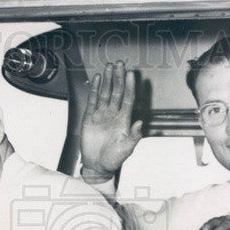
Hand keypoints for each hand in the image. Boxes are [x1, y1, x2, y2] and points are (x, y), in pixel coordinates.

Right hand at [80, 60, 142, 180]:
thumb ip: (134, 135)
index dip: (130, 86)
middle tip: (119, 63)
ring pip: (105, 93)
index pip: (128, 99)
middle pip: (117, 91)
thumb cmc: (114, 158)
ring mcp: (101, 114)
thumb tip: (140, 123)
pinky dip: (94, 89)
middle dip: (118, 77)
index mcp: (124, 120)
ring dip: (108, 80)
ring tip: (109, 66)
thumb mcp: (127, 148)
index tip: (131, 74)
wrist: (98, 166)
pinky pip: (93, 100)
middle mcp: (113, 114)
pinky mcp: (89, 117)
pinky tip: (97, 78)